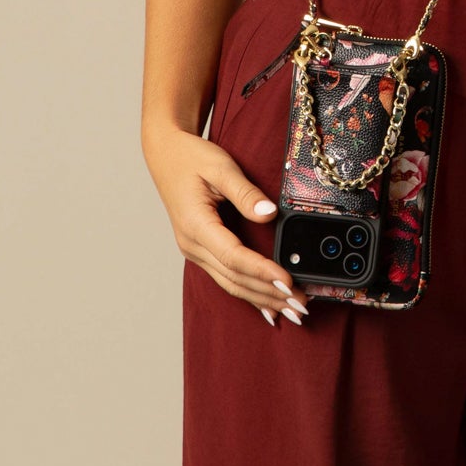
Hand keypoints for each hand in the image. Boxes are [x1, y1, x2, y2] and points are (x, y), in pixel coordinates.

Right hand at [143, 122, 311, 327]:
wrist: (166, 155)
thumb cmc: (191, 158)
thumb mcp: (220, 166)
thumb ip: (245, 192)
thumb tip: (269, 214)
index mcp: (196, 225)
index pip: (233, 256)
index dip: (262, 271)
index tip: (288, 281)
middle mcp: (192, 244)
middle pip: (234, 278)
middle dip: (269, 294)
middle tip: (300, 306)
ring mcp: (194, 250)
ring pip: (231, 283)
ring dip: (262, 299)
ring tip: (292, 311)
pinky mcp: (201, 250)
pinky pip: (226, 277)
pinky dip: (248, 292)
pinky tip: (267, 306)